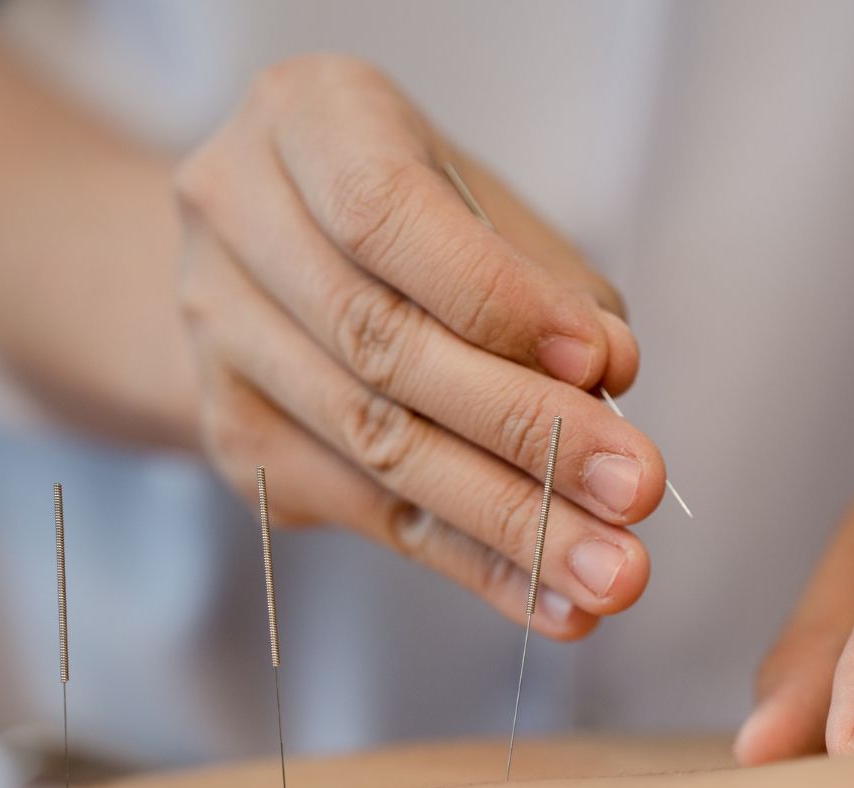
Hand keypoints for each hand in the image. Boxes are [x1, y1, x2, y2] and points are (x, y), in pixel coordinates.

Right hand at [173, 56, 666, 637]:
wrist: (266, 250)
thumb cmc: (408, 209)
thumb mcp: (480, 202)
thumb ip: (547, 278)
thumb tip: (610, 374)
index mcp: (305, 121)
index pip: (389, 218)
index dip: (498, 301)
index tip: (603, 366)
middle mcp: (236, 221)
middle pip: (382, 349)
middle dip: (525, 432)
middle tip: (636, 492)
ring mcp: (217, 337)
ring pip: (374, 448)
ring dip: (509, 523)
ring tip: (612, 573)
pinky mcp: (233, 437)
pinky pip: (368, 515)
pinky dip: (475, 564)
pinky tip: (555, 601)